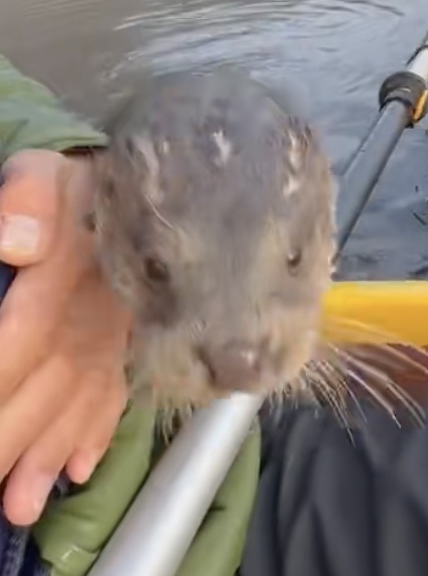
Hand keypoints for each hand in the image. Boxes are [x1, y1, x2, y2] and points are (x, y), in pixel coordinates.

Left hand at [0, 149, 131, 525]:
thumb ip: (31, 196)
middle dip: (17, 443)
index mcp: (72, 273)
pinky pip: (117, 392)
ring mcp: (116, 335)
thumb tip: (14, 246)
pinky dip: (98, 434)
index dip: (0, 377)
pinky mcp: (130, 343)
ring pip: (82, 401)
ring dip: (53, 455)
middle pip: (49, 386)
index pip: (24, 333)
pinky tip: (81, 469)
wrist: (163, 190)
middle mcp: (95, 316)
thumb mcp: (49, 170)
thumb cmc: (88, 182)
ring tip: (25, 506)